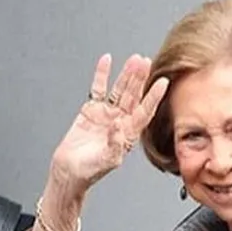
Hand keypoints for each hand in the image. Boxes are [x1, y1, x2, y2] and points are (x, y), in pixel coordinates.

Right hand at [47, 54, 168, 197]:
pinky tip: (107, 61)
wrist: (69, 171)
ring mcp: (106, 114)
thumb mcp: (106, 161)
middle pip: (133, 96)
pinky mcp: (91, 110)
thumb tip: (119, 126)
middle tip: (146, 62)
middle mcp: (120, 122)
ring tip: (134, 60)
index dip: (153, 97)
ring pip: (119, 90)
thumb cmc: (89, 171)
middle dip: (140, 79)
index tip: (162, 83)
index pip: (144, 112)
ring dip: (126, 75)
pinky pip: (98, 88)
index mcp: (128, 134)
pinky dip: (102, 74)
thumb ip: (115, 144)